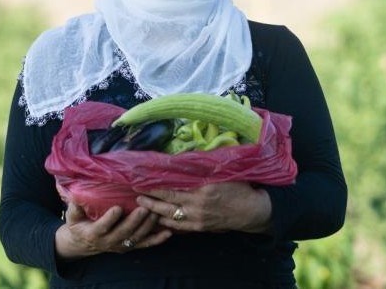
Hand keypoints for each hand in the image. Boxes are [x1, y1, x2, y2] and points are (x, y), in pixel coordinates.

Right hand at [54, 203, 171, 258]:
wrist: (83, 244)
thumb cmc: (78, 225)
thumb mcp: (72, 217)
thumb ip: (74, 207)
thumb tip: (75, 195)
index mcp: (93, 233)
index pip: (102, 227)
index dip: (110, 219)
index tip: (117, 207)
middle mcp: (108, 242)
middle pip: (124, 233)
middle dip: (135, 221)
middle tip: (144, 208)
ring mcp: (121, 245)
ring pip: (136, 238)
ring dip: (148, 226)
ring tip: (156, 213)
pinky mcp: (130, 246)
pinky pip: (145, 244)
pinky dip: (157, 240)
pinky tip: (168, 232)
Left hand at [136, 181, 271, 233]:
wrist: (251, 210)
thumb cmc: (239, 187)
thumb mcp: (222, 172)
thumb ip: (202, 168)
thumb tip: (183, 158)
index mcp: (202, 189)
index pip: (173, 186)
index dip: (157, 182)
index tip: (144, 176)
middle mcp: (197, 205)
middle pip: (167, 201)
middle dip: (149, 196)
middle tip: (134, 190)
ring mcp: (197, 218)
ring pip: (169, 215)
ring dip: (153, 210)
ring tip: (141, 203)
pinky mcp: (199, 227)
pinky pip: (178, 226)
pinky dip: (166, 222)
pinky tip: (157, 218)